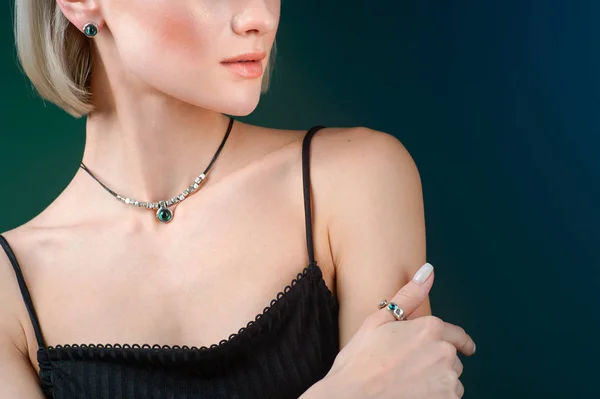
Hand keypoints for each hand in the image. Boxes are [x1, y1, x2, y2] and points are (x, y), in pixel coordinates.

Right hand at [321, 263, 475, 398]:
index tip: (467, 348)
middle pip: (451, 360)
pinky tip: (412, 396)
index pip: (458, 336)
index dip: (461, 342)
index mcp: (430, 329)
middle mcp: (444, 353)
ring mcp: (447, 382)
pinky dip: (435, 398)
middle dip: (436, 364)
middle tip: (408, 370)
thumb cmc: (359, 363)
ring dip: (436, 384)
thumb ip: (409, 296)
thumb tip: (428, 271)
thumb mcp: (378, 321)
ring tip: (407, 385)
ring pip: (450, 382)